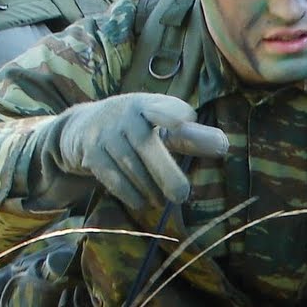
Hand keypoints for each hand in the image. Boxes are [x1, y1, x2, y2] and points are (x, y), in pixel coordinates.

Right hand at [51, 93, 229, 211]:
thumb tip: (225, 145)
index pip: (161, 107)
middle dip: (165, 172)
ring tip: (162, 200)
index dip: (172, 112)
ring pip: (130, 165)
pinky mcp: (90, 152)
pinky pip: (111, 176)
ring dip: (149, 187)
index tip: (187, 118)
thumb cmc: (135, 129)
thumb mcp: (161, 128)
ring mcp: (104, 133)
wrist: (81, 128)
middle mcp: (124, 114)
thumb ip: (192, 137)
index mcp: (147, 104)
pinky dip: (129, 192)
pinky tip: (142, 202)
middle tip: (182, 195)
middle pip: (146, 144)